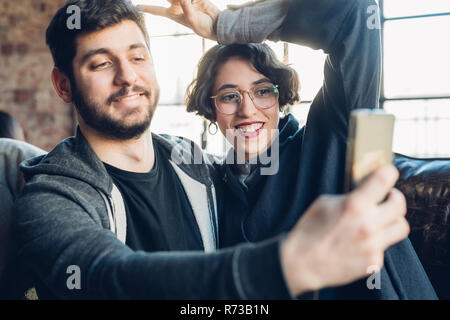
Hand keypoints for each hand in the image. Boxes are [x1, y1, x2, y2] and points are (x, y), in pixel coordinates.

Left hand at [138, 0, 219, 40]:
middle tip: (182, 2)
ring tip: (194, 3)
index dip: (147, 8)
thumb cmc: (203, 27)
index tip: (137, 6)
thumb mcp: (192, 20)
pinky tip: (199, 2)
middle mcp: (178, 5)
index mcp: (174, 14)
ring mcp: (186, 0)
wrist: (217, 24)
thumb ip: (186, 7)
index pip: (158, 10)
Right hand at [280, 164, 409, 295]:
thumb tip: (365, 192)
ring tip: (382, 219)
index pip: (385, 179)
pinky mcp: (374, 261)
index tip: (387, 174)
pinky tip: (362, 241)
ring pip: (401, 226)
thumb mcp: (324, 203)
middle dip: (394, 197)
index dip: (388, 172)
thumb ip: (349, 197)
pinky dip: (377, 241)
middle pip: (400, 204)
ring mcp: (373, 245)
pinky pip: (385, 245)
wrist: (302, 263)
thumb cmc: (309, 231)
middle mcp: (369, 225)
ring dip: (393, 219)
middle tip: (387, 197)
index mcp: (354, 205)